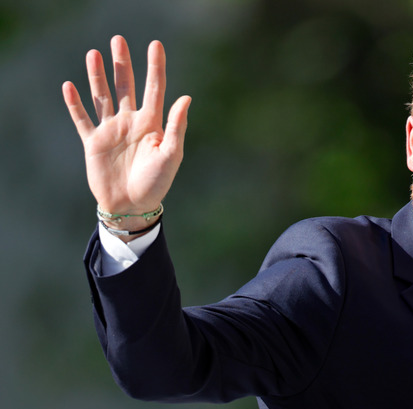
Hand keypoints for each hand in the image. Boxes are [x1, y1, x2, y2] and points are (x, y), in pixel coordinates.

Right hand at [63, 35, 190, 227]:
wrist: (133, 206)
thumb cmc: (157, 183)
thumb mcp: (171, 154)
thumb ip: (176, 126)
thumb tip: (186, 97)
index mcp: (152, 123)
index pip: (154, 88)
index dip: (155, 67)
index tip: (155, 45)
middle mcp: (131, 122)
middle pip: (125, 86)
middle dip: (122, 64)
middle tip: (117, 39)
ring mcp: (111, 131)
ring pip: (102, 97)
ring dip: (97, 76)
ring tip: (93, 54)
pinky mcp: (94, 143)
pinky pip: (82, 120)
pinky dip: (75, 104)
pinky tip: (69, 86)